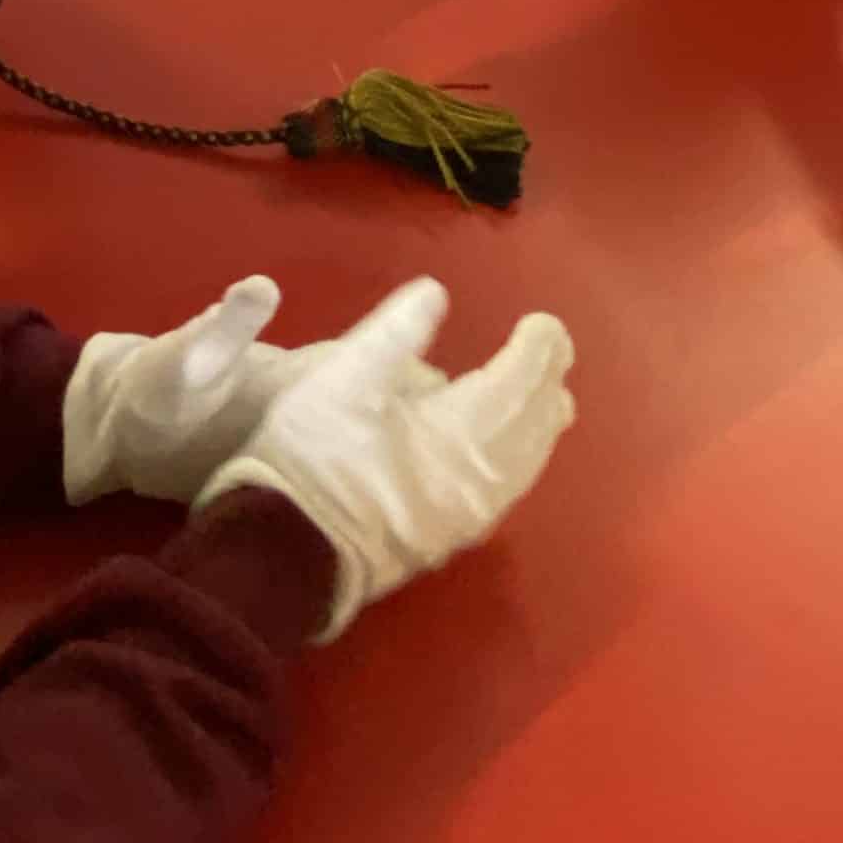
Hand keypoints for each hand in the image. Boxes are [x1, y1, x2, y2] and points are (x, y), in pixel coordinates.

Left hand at [64, 275, 442, 506]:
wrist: (110, 430)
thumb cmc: (150, 389)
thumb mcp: (184, 359)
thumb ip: (222, 328)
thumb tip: (261, 286)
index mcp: (286, 371)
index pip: (362, 365)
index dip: (407, 372)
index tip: (453, 387)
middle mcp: (299, 396)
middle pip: (373, 400)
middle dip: (420, 414)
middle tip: (477, 434)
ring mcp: (289, 429)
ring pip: (357, 432)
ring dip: (397, 446)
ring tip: (453, 469)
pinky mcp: (275, 459)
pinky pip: (333, 464)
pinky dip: (364, 473)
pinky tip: (393, 495)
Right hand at [197, 278, 574, 641]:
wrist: (286, 549)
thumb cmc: (315, 454)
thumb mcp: (345, 376)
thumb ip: (396, 333)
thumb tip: (436, 294)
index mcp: (460, 432)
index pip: (516, 383)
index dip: (537, 350)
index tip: (544, 321)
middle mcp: (478, 477)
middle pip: (530, 425)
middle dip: (546, 383)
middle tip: (555, 349)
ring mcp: (467, 514)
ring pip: (525, 464)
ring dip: (541, 424)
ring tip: (551, 396)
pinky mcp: (449, 537)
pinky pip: (507, 490)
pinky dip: (523, 459)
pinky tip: (514, 451)